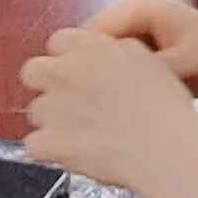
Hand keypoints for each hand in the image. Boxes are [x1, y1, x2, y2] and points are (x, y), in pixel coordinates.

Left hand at [21, 20, 197, 195]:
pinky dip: (50, 152)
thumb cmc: (164, 109)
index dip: (68, 59)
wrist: (164, 148)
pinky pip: (34, 145)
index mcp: (87, 48)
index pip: (58, 42)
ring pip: (36, 111)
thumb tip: (104, 54)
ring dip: (52, 122)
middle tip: (69, 102)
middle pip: (33, 72)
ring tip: (82, 135)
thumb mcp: (145, 60)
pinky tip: (74, 155)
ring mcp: (52, 107)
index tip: (78, 74)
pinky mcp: (48, 142)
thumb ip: (114, 51)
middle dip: (46, 86)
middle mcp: (63, 72)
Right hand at [76, 0, 197, 100]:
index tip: (76, 96)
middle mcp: (126, 19)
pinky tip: (116, 112)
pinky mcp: (135, 58)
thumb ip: (152, 71)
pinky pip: (113, 74)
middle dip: (86, 78)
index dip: (78, 64)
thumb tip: (121, 88)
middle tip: (86, 110)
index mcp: (134, 8)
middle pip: (87, 50)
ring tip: (101, 114)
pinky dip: (113, 91)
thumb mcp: (186, 60)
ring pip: (97, 65)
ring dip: (99, 87)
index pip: (87, 34)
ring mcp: (129, 39)